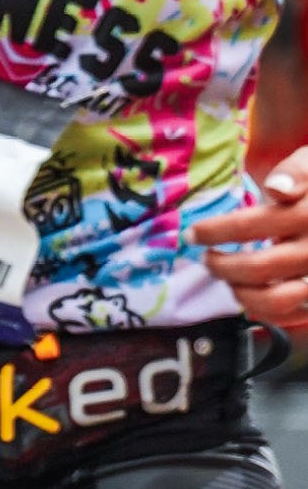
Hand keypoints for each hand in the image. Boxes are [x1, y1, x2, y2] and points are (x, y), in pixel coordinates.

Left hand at [192, 152, 307, 323]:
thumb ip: (295, 173)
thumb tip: (276, 188)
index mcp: (305, 214)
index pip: (250, 226)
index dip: (214, 231)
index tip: (192, 234)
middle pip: (258, 268)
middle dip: (222, 266)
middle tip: (207, 259)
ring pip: (276, 300)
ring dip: (241, 294)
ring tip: (228, 281)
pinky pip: (291, 315)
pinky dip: (265, 312)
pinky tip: (250, 297)